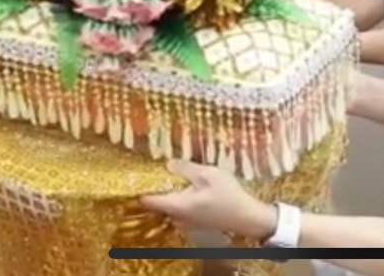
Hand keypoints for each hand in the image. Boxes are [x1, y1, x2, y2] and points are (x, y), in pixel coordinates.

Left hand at [141, 160, 277, 239]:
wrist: (247, 218)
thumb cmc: (229, 195)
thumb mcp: (208, 175)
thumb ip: (186, 169)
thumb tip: (167, 163)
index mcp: (177, 205)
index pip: (148, 200)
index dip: (139, 186)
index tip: (135, 171)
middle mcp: (177, 216)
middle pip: (156, 202)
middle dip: (153, 184)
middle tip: (149, 164)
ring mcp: (185, 220)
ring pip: (167, 203)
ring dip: (166, 189)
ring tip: (165, 169)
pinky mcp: (193, 220)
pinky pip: (177, 206)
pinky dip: (176, 194)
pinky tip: (183, 181)